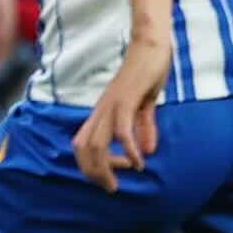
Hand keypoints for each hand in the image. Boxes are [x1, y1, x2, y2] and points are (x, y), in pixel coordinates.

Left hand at [73, 31, 170, 191]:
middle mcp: (101, 110)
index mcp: (102, 112)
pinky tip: (139, 161)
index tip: (116, 172)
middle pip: (83, 149)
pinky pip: (121, 132)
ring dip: (105, 168)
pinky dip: (128, 151)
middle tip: (111, 187)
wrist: (149, 44)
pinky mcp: (125, 100)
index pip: (82, 144)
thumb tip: (148, 151)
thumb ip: (144, 126)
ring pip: (96, 144)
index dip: (92, 164)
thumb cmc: (147, 71)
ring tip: (118, 182)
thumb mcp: (146, 104)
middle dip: (93, 173)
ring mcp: (111, 105)